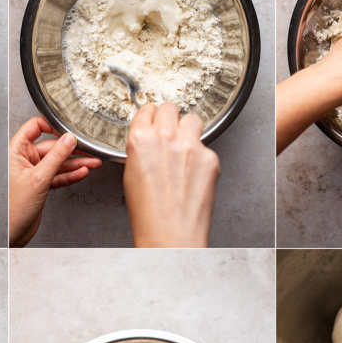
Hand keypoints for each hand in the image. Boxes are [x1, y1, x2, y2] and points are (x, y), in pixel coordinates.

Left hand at [9, 117, 101, 246]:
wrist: (12, 232)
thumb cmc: (13, 208)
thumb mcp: (39, 178)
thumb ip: (56, 157)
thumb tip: (69, 140)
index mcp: (16, 151)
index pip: (35, 127)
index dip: (53, 126)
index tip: (69, 130)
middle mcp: (24, 159)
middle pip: (52, 147)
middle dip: (72, 151)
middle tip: (90, 151)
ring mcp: (33, 172)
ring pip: (58, 163)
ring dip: (76, 164)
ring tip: (93, 163)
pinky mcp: (41, 184)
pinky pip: (58, 176)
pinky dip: (70, 175)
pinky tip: (82, 173)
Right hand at [124, 103, 219, 246]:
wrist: (170, 234)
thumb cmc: (148, 213)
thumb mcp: (131, 174)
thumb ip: (142, 149)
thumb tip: (151, 141)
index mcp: (140, 139)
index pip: (148, 110)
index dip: (151, 118)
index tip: (154, 123)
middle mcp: (165, 136)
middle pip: (170, 108)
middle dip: (170, 119)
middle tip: (170, 134)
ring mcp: (191, 145)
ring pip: (192, 120)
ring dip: (188, 130)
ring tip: (185, 151)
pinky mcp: (210, 157)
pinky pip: (206, 147)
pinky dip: (201, 157)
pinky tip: (194, 176)